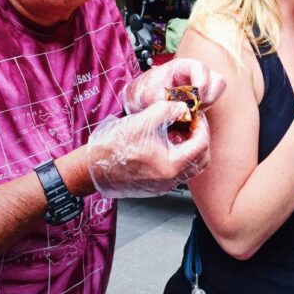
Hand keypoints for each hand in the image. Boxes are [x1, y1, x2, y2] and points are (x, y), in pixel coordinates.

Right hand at [86, 101, 210, 197]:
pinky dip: (179, 157)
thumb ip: (167, 110)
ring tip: (179, 132)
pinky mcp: (156, 186)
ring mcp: (164, 185)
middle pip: (202, 160)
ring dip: (191, 148)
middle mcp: (171, 179)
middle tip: (192, 124)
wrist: (92, 168)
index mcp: (172, 164)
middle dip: (200, 139)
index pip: (201, 144)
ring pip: (191, 167)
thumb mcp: (143, 120)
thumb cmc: (114, 147)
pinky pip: (177, 172)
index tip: (195, 115)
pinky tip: (167, 143)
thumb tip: (183, 107)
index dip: (201, 126)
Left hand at [123, 57, 226, 113]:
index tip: (195, 98)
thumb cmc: (142, 92)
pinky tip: (189, 118)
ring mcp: (199, 89)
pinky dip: (204, 112)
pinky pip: (210, 106)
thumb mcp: (145, 94)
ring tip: (192, 113)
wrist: (138, 103)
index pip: (201, 68)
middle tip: (196, 107)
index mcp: (182, 67)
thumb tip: (178, 106)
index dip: (202, 82)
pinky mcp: (200, 102)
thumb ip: (159, 97)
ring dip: (208, 104)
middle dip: (210, 95)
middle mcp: (195, 76)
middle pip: (217, 80)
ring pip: (217, 93)